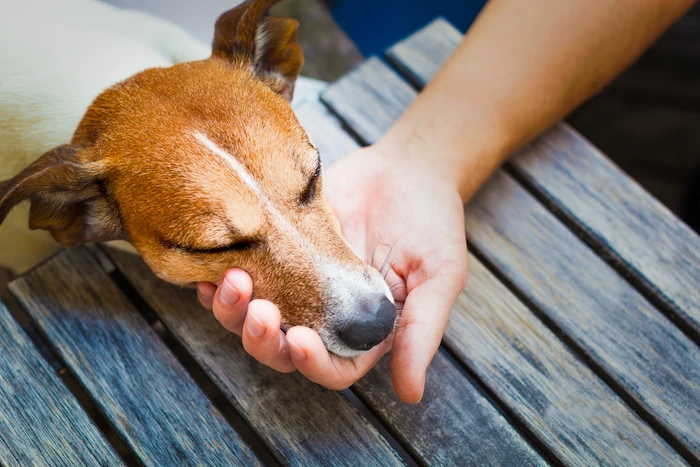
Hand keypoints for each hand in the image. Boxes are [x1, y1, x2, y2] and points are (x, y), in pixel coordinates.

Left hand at [197, 143, 467, 401]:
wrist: (408, 168)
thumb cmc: (432, 222)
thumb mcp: (440, 276)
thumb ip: (422, 331)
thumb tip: (410, 393)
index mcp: (364, 331)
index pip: (333, 368)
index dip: (311, 363)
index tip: (299, 339)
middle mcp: (326, 315)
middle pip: (282, 351)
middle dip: (263, 339)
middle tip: (259, 311)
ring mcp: (298, 283)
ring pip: (253, 318)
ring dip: (234, 313)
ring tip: (231, 283)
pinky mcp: (277, 250)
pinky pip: (243, 275)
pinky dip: (220, 281)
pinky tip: (209, 272)